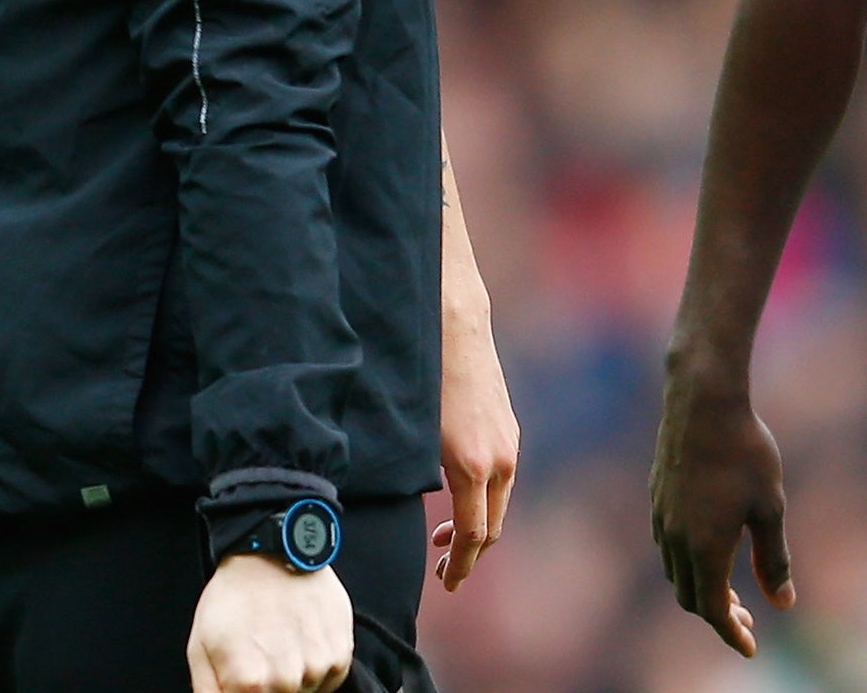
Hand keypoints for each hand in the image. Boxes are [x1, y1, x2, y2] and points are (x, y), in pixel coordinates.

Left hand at [188, 554, 351, 692]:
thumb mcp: (200, 643)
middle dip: (266, 688)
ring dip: (292, 679)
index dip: (243, 691)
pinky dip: (314, 668)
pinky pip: (328, 681)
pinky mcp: (340, 655)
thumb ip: (207, 691)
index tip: (243, 678)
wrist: (271, 551)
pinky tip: (299, 638)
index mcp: (249, 683)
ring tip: (278, 642)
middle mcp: (287, 681)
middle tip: (259, 655)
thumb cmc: (232, 596)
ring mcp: (317, 669)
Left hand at [433, 295, 518, 589]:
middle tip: (441, 569)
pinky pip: (500, 477)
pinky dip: (483, 498)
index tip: (446, 584)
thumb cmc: (419, 373)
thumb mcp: (409, 432)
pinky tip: (459, 494)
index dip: (459, 565)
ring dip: (476, 525)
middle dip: (468, 554)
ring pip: (498, 502)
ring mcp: (508, 443)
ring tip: (444, 537)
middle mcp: (500, 460)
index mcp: (472, 467)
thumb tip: (397, 506)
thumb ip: (413, 474)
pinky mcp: (507, 427)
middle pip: (491, 527)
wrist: (453, 322)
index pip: (472, 535)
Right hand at [652, 362, 792, 656]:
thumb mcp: (771, 510)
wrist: (702, 403)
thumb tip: (782, 603)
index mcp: (705, 545)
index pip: (712, 608)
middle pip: (688, 595)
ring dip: (700, 588)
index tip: (750, 649)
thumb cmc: (746, 454)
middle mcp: (675, 536)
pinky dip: (687, 563)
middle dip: (717, 615)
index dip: (731, 634)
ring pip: (674, 570)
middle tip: (748, 619)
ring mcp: (661, 515)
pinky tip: (709, 548)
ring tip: (731, 587)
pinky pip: (666, 545)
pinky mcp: (656, 496)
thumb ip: (773, 560)